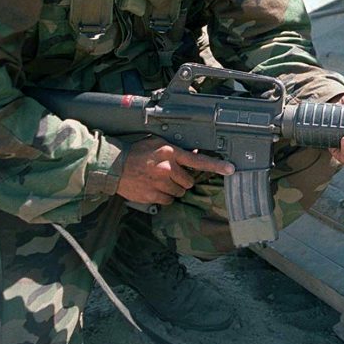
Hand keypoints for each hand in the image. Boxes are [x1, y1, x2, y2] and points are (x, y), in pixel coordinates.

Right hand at [116, 136, 233, 204]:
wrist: (113, 166)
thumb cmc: (136, 152)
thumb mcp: (157, 143)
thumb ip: (175, 150)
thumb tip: (193, 154)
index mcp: (170, 152)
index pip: (198, 160)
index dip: (216, 166)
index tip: (230, 169)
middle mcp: (167, 168)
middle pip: (189, 181)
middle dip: (182, 180)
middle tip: (170, 175)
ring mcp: (160, 183)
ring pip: (179, 192)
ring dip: (173, 189)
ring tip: (159, 181)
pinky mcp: (152, 195)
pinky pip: (168, 200)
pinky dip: (164, 197)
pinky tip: (154, 188)